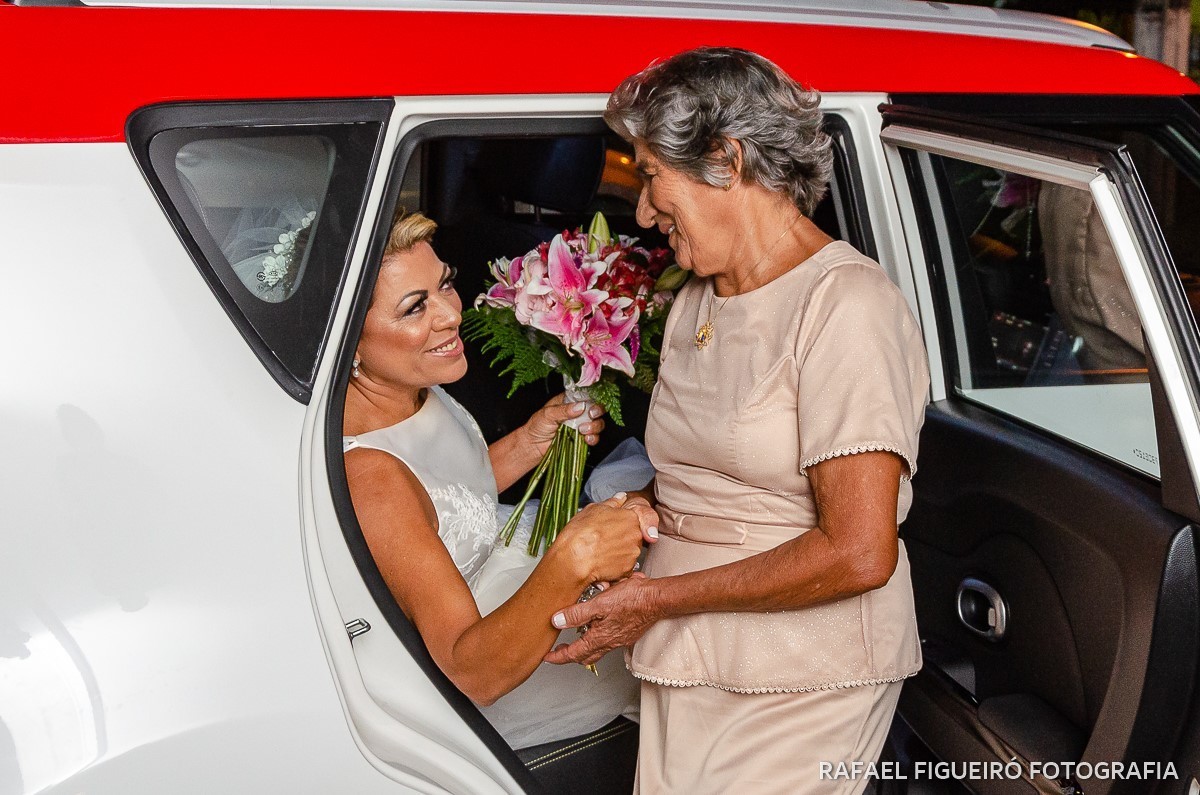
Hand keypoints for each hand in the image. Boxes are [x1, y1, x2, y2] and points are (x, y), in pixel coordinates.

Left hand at [523, 393, 605, 455]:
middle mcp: (577, 412)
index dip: (592, 399)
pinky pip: (594, 438)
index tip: (591, 405)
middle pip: (596, 409)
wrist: (532, 446)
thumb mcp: (547, 414)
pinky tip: (587, 439)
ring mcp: (580, 426)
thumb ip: (563, 410)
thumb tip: (580, 406)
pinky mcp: (581, 439)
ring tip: (583, 430)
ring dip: (594, 426)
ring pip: (597, 423)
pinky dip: (593, 438)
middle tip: (591, 415)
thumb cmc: (536, 427)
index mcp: (568, 402)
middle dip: (597, 412)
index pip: (586, 396)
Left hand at [544, 573, 660, 665]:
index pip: (573, 654)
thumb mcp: (599, 602)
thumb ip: (577, 614)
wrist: (657, 599)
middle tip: (561, 649)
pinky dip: (599, 634)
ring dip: (585, 644)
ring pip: (598, 648)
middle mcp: (610, 642)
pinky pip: (609, 639)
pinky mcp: (628, 632)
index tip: (547, 657)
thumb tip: (557, 621)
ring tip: (578, 633)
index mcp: (599, 638)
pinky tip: (600, 622)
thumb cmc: (632, 599)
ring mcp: (620, 639)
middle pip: (586, 656)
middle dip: (571, 654)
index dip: (558, 657)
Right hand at [553, 494, 650, 584]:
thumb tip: (621, 497)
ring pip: (629, 552)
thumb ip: (612, 503)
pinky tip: (602, 562)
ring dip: (619, 552)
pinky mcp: (628, 569)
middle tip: (603, 540)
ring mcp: (633, 553)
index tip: (609, 528)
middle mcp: (636, 535)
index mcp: (630, 517)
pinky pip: (624, 567)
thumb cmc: (581, 533)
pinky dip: (616, 566)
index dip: (619, 524)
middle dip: (621, 538)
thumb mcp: (594, 509)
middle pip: (632, 536)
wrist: (574, 558)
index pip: (633, 519)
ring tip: (601, 552)